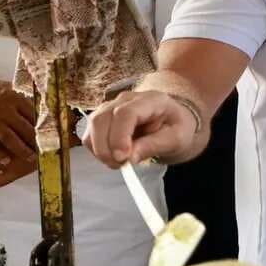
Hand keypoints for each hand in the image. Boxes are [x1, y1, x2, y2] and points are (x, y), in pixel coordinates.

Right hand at [0, 74, 36, 165]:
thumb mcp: (4, 88)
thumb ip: (20, 98)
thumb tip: (39, 106)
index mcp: (12, 97)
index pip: (33, 114)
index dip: (43, 127)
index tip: (52, 137)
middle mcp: (1, 106)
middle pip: (23, 127)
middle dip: (35, 141)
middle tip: (45, 152)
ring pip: (7, 136)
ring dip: (20, 149)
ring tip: (30, 158)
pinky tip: (4, 160)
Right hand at [83, 90, 199, 167]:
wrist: (170, 119)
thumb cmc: (175, 127)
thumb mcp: (176, 139)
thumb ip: (153, 146)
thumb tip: (129, 158)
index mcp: (150, 100)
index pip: (126, 113)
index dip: (119, 137)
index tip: (122, 158)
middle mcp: (126, 99)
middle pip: (102, 118)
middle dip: (105, 147)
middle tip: (120, 165)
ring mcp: (111, 106)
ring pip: (93, 126)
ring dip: (100, 150)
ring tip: (119, 162)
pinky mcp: (102, 118)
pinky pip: (90, 134)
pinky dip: (96, 150)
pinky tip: (113, 156)